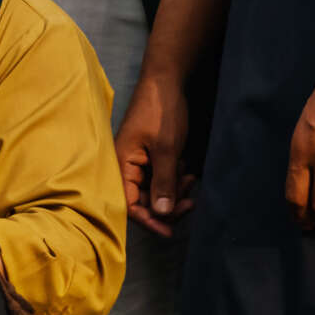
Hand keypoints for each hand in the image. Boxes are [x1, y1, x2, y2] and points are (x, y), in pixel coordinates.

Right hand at [115, 73, 193, 237]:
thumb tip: (161, 214)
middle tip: (190, 202)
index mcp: (122, 164)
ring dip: (174, 191)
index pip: (129, 203)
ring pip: (155, 190)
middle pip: (143, 200)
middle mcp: (127, 165)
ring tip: (192, 182)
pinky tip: (189, 172)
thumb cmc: (161, 113)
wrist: (166, 82)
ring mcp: (140, 161)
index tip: (170, 231)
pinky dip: (175, 180)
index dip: (148, 220)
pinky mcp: (151, 155)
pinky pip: (161, 178)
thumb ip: (164, 183)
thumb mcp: (166, 150)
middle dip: (167, 205)